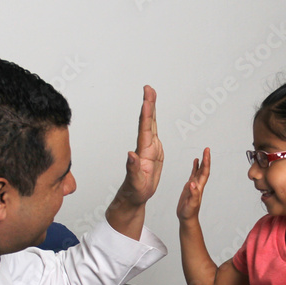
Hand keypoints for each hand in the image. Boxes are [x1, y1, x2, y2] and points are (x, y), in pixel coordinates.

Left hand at [105, 86, 162, 239]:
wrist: (134, 196)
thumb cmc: (134, 191)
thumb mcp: (135, 183)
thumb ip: (133, 169)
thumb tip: (130, 154)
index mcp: (143, 152)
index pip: (145, 129)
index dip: (146, 114)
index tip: (146, 99)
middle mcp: (145, 147)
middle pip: (147, 122)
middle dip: (149, 104)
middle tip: (148, 88)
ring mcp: (149, 148)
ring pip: (150, 125)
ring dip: (151, 109)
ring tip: (150, 94)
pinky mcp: (153, 152)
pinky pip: (154, 132)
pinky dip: (154, 121)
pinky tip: (153, 113)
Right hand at [177, 148, 210, 220]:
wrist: (187, 218)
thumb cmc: (189, 213)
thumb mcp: (192, 204)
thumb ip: (193, 194)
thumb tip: (192, 183)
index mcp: (199, 187)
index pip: (204, 172)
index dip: (206, 162)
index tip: (206, 153)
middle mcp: (198, 184)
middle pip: (203, 169)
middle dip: (206, 159)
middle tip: (207, 149)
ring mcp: (194, 185)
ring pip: (199, 170)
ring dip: (202, 162)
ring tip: (203, 153)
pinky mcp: (189, 186)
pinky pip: (193, 174)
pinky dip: (195, 167)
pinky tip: (195, 162)